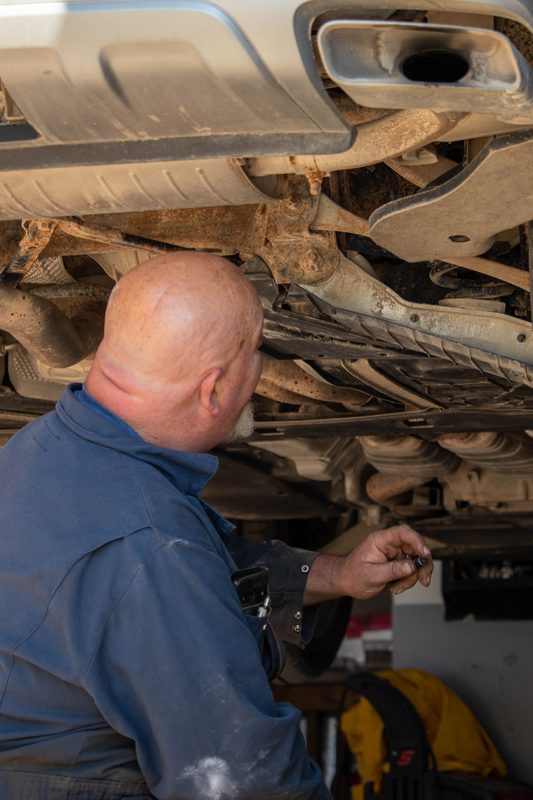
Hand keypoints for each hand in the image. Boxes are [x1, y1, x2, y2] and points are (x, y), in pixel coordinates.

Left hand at [303, 524, 432, 604]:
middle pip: (415, 547)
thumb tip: (412, 566)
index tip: (425, 554)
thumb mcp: (372, 575)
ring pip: (416, 561)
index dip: (417, 540)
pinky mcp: (398, 563)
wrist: (346, 582)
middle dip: (422, 564)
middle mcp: (390, 544)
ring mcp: (395, 553)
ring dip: (412, 578)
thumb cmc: (353, 575)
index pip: (403, 532)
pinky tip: (395, 587)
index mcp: (380, 540)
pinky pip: (411, 570)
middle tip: (424, 580)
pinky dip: (408, 581)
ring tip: (397, 588)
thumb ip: (392, 570)